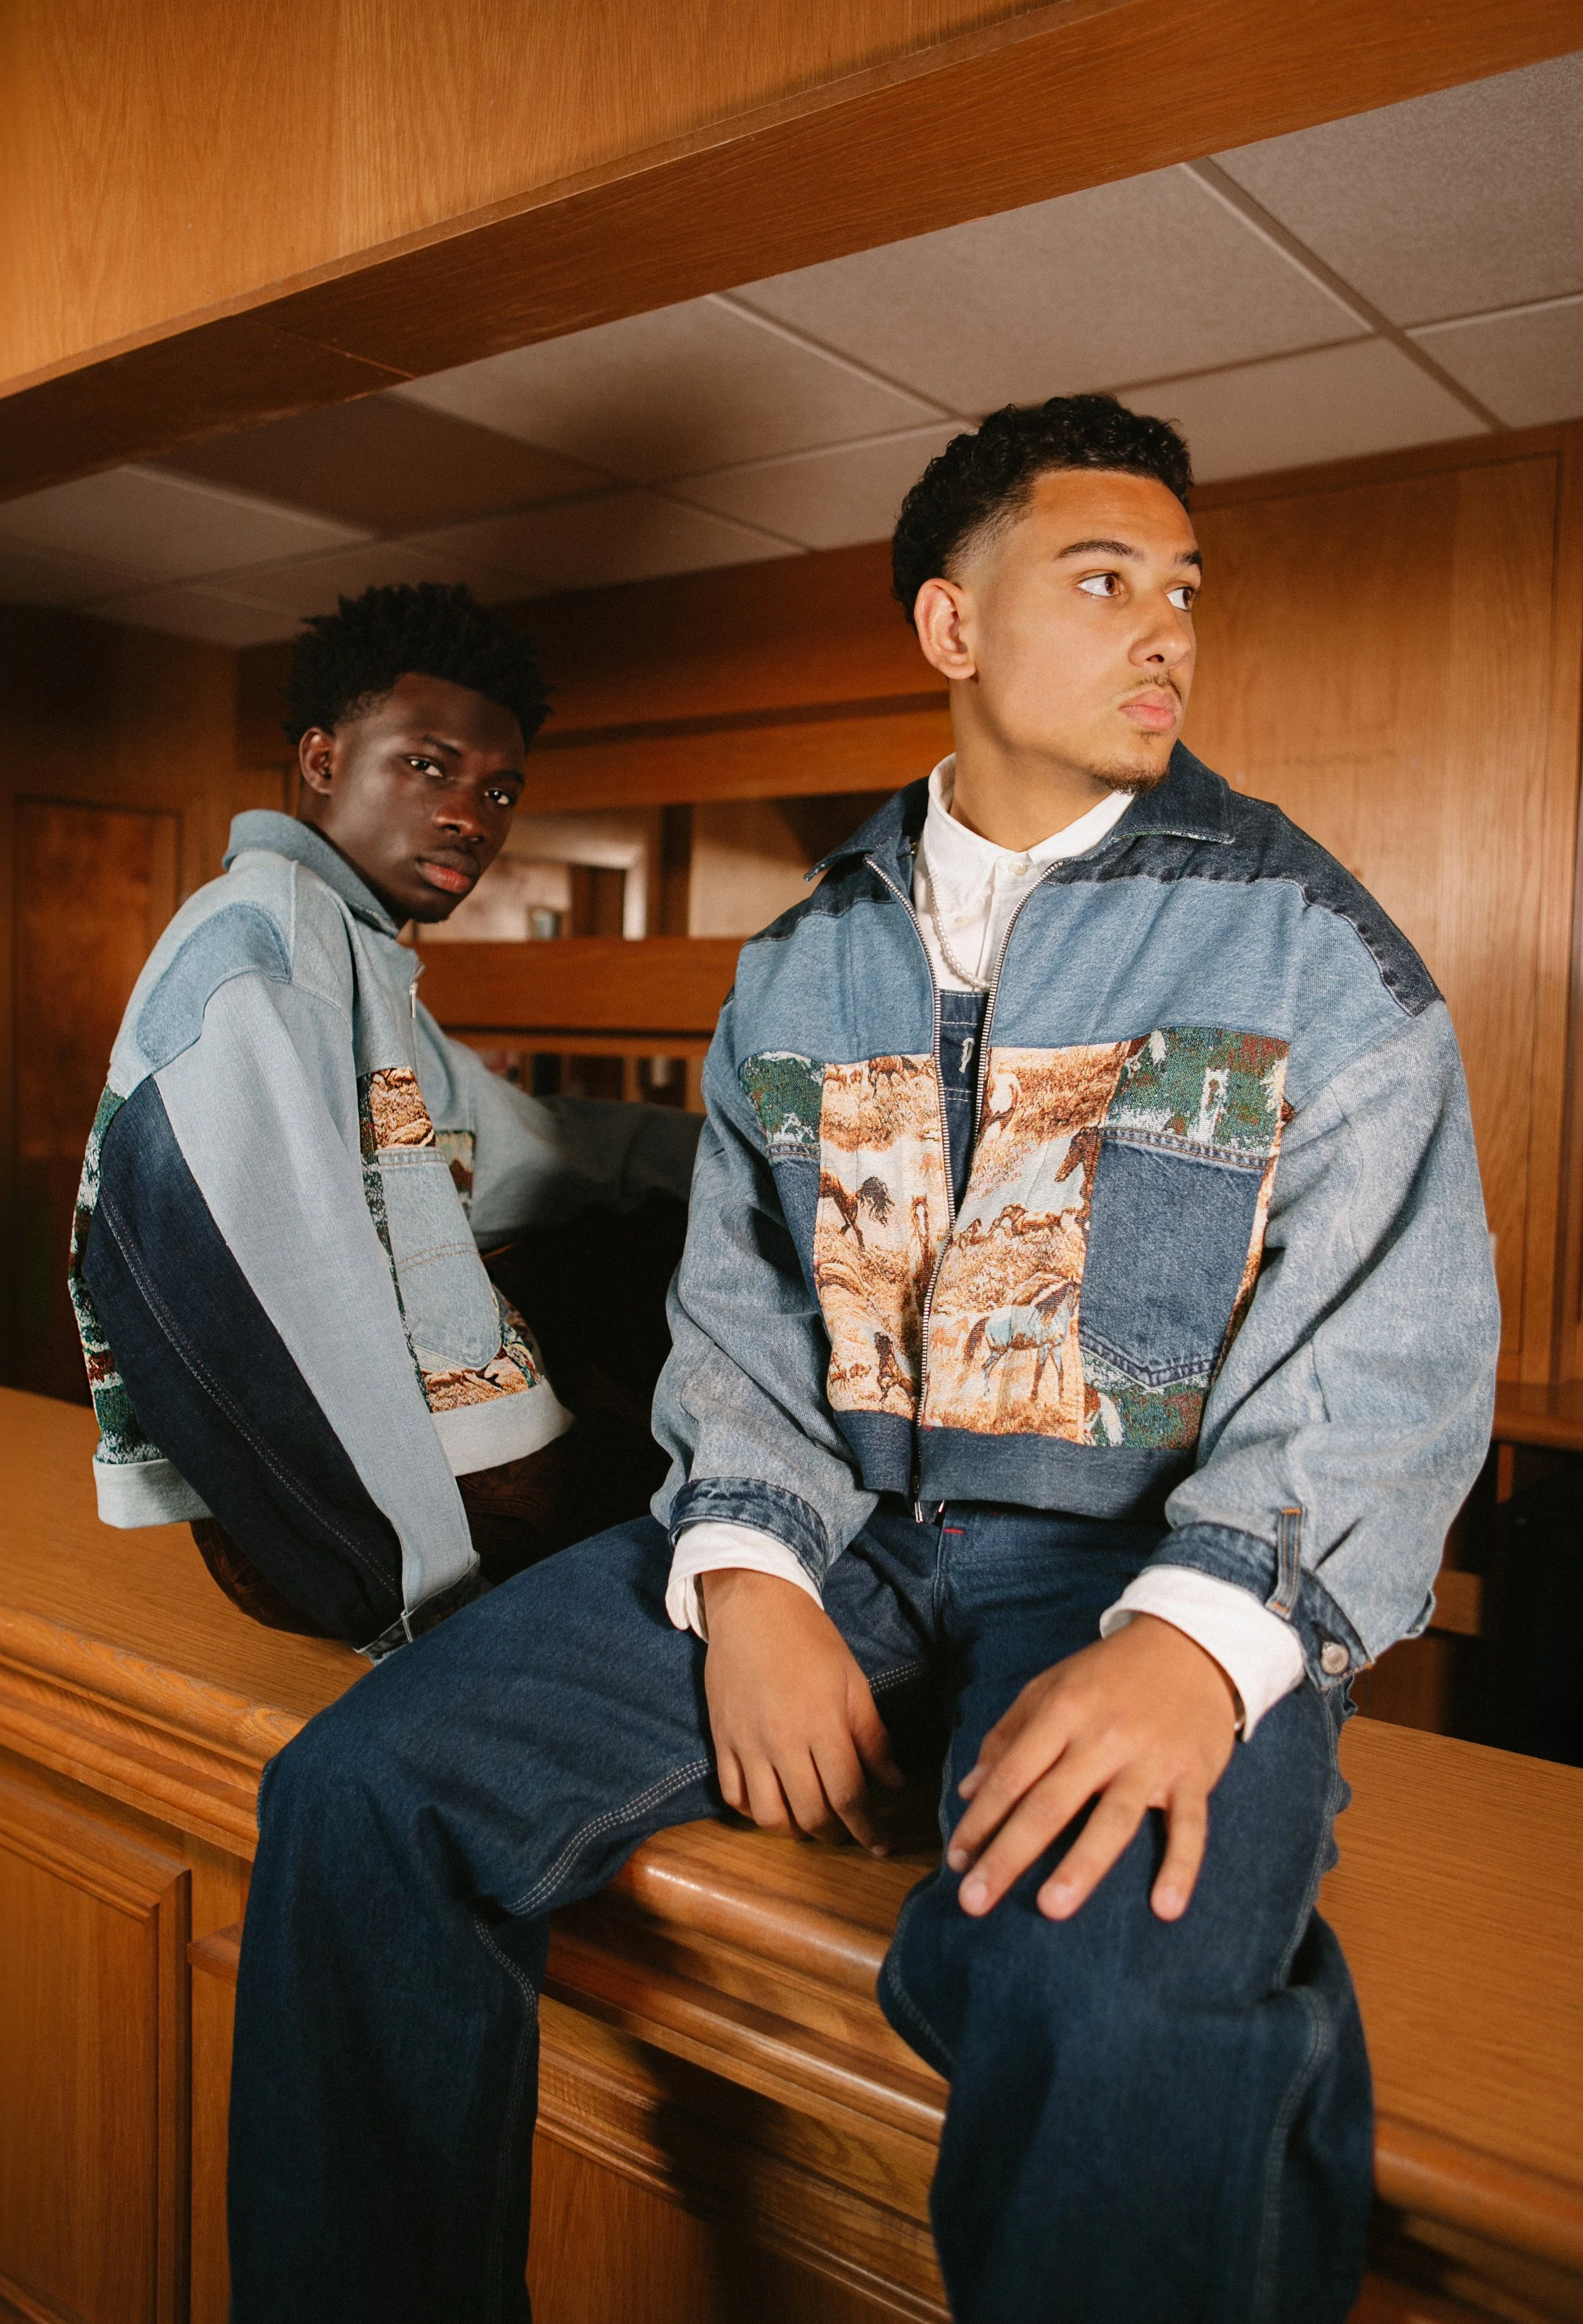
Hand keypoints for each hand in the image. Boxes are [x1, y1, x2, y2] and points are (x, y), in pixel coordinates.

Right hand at [701, 1569, 903, 1853]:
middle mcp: (783, 1742)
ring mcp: (747, 1744)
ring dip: (794, 1830)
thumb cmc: (811, 1640)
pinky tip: (773, 1803)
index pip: (849, 1796)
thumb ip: (873, 1737)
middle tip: (849, 1832)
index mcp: (822, 1725)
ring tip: (810, 1821)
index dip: (868, 1829)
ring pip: (769, 1816)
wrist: (754, 1606)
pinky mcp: (721, 1740)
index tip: (881, 1845)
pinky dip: (754, 1811)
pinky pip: (733, 1796)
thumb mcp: (853, 1682)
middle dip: (836, 1834)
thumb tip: (894, 1784)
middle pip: (811, 1814)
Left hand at [946, 1614, 1237, 1922]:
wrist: (1189, 1643)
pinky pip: (1189, 1825)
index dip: (980, 1820)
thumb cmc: (1108, 1673)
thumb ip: (1008, 1735)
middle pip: (1049, 1803)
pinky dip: (1181, 1866)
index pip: (1011, 1776)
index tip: (955, 1861)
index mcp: (1061, 1712)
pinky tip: (1165, 1907)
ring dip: (1082, 1865)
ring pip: (1114, 1818)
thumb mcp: (1049, 1687)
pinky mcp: (1194, 1774)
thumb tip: (968, 1790)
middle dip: (1009, 1854)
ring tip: (1051, 1908)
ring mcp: (1150, 1758)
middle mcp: (1103, 1737)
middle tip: (975, 1902)